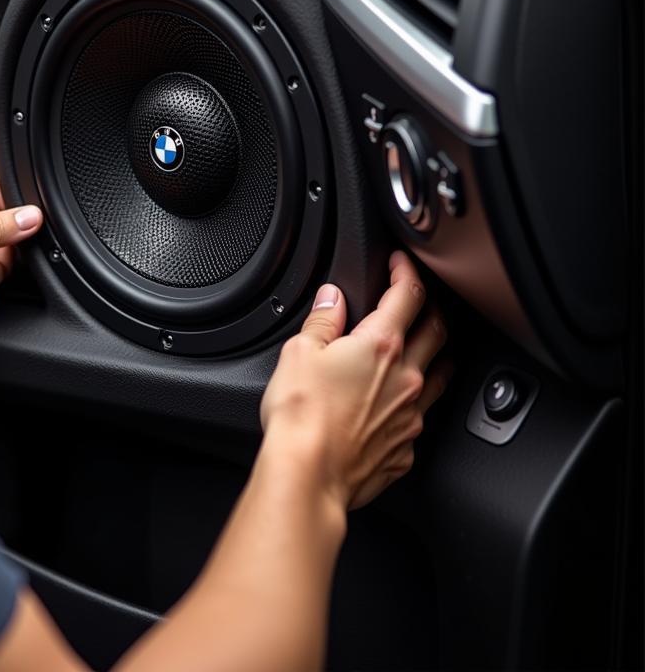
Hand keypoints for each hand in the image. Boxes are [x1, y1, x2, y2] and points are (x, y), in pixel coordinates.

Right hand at [260, 251, 450, 511]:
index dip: (406, 271)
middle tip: (417, 298)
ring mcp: (410, 415)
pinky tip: (401, 403)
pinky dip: (415, 402)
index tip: (401, 263)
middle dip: (429, 307)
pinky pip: (421, 417)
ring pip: (441, 374)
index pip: (407, 295)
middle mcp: (406, 377)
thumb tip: (331, 298)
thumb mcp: (299, 352)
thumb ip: (321, 320)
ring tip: (427, 346)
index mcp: (380, 346)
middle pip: (436, 330)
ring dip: (437, 353)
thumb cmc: (301, 417)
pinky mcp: (406, 447)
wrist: (308, 476)